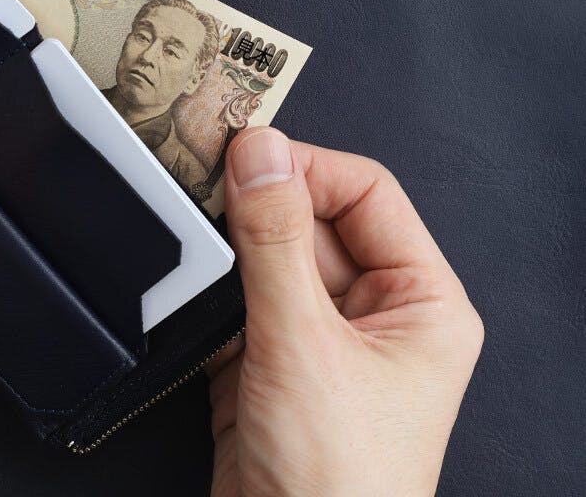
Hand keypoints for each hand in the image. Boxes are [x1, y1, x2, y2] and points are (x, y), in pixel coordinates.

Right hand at [206, 128, 483, 496]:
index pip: (367, 195)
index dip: (306, 167)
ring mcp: (321, 341)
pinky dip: (211, 294)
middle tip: (206, 180)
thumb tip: (261, 154)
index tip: (246, 151)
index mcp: (422, 303)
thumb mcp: (303, 344)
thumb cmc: (339, 480)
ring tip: (196, 240)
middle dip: (259, 206)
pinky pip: (240, 302)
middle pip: (313, 223)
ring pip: (270, 260)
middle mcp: (376, 317)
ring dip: (230, 250)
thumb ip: (274, 242)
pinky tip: (193, 295)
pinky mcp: (271, 365)